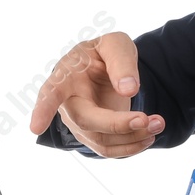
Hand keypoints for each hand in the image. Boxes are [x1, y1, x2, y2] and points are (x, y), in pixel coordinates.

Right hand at [27, 31, 164, 157]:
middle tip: (147, 119)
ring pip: (100, 141)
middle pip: (86, 121)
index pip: (50, 93)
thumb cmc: (104, 54)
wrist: (106, 68)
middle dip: (118, 125)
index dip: (42, 110)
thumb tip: (128, 90)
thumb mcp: (116, 45)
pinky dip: (132, 147)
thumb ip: (121, 62)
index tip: (35, 127)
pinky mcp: (93, 135)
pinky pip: (109, 149)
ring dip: (132, 138)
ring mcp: (79, 123)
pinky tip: (149, 136)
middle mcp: (67, 104)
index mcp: (66, 76)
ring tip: (159, 123)